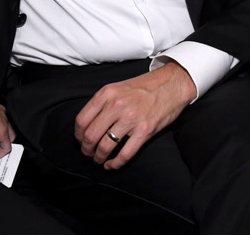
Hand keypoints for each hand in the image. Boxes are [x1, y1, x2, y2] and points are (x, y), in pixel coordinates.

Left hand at [74, 62, 196, 170]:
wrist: (171, 84)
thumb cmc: (144, 87)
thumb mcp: (117, 88)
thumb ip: (102, 103)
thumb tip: (88, 124)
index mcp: (106, 94)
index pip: (82, 120)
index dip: (78, 135)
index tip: (80, 141)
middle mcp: (116, 106)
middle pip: (91, 136)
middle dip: (86, 150)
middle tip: (88, 154)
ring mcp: (131, 119)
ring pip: (105, 146)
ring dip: (99, 158)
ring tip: (99, 160)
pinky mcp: (144, 131)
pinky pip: (125, 154)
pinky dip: (115, 163)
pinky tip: (111, 165)